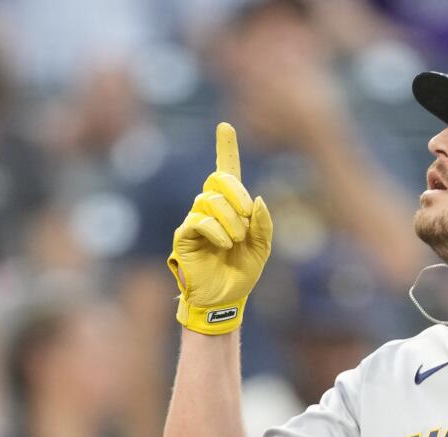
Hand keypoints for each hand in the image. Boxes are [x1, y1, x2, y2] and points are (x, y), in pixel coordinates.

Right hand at [168, 122, 272, 334]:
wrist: (225, 298)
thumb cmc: (241, 272)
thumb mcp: (262, 247)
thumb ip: (263, 223)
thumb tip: (259, 200)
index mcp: (231, 207)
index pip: (227, 171)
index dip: (226, 148)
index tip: (225, 126)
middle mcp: (210, 208)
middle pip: (219, 179)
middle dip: (238, 194)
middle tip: (247, 218)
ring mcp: (195, 220)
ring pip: (210, 200)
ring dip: (231, 220)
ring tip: (235, 241)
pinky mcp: (184, 236)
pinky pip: (198, 220)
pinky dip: (216, 230)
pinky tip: (224, 244)